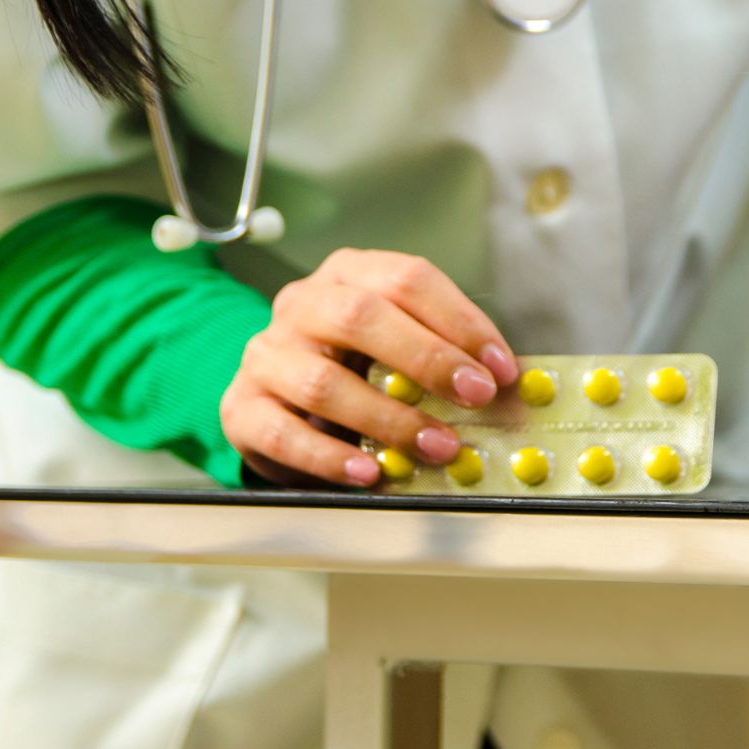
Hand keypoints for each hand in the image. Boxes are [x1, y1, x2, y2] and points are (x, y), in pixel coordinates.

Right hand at [221, 249, 518, 485]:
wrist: (276, 397)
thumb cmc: (354, 366)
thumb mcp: (397, 345)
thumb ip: (444, 355)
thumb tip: (507, 384)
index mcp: (350, 274)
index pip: (407, 279)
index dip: (460, 321)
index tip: (501, 368)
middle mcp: (303, 305)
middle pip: (361, 317)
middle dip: (429, 359)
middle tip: (476, 397)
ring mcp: (266, 354)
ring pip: (323, 381)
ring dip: (389, 419)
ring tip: (437, 447)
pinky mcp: (241, 408)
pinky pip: (284, 434)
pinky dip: (332, 459)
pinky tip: (370, 474)